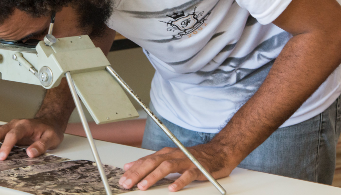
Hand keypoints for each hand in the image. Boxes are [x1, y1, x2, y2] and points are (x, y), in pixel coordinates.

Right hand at [0, 117, 63, 160]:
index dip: (6, 146)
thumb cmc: (50, 130)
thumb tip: (31, 153)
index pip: (13, 135)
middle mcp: (15, 124)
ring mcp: (10, 126)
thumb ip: (42, 145)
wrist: (50, 121)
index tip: (1, 158)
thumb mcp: (51, 138)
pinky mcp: (7, 130)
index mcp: (25, 125)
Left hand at [119, 144, 233, 191]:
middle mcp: (174, 155)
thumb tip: (130, 166)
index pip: (146, 160)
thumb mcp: (169, 158)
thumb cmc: (192, 157)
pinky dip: (179, 181)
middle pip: (153, 162)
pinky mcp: (198, 168)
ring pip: (167, 167)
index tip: (122, 179)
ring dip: (154, 176)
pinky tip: (172, 189)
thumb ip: (151, 162)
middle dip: (138, 173)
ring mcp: (186, 161)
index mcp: (166, 153)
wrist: (218, 152)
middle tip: (127, 183)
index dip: (133, 169)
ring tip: (143, 186)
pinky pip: (188, 175)